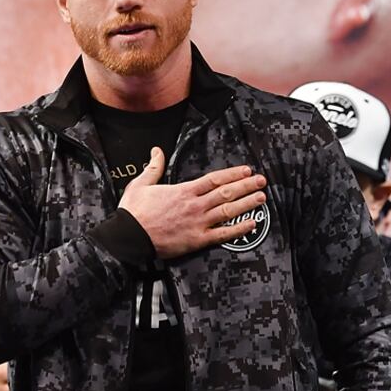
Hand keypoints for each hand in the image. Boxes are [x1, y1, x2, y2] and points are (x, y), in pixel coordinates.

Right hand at [118, 148, 267, 258]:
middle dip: (246, 186)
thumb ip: (153, 167)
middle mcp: (195, 205)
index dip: (233, 174)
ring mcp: (198, 223)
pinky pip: (222, 234)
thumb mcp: (140, 184)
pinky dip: (239, 229)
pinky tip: (252, 224)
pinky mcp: (197, 240)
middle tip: (262, 181)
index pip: (215, 179)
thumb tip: (156, 150)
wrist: (128, 237)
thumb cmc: (134, 212)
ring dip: (247, 203)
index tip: (246, 170)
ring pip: (228, 211)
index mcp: (184, 191)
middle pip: (226, 193)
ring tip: (262, 198)